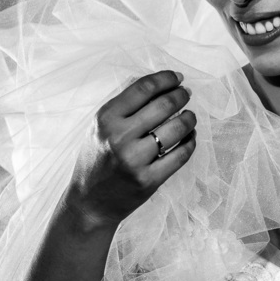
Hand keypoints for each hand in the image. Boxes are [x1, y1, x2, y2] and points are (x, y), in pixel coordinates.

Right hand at [65, 70, 197, 231]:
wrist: (89, 203)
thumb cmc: (97, 159)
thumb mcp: (99, 127)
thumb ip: (124, 104)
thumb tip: (156, 82)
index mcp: (105, 119)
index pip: (143, 88)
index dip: (166, 79)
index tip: (177, 78)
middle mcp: (119, 137)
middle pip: (163, 105)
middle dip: (181, 95)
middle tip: (186, 94)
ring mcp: (134, 160)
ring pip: (177, 129)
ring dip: (189, 118)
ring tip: (190, 116)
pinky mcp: (148, 180)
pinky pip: (181, 155)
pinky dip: (190, 142)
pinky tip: (190, 136)